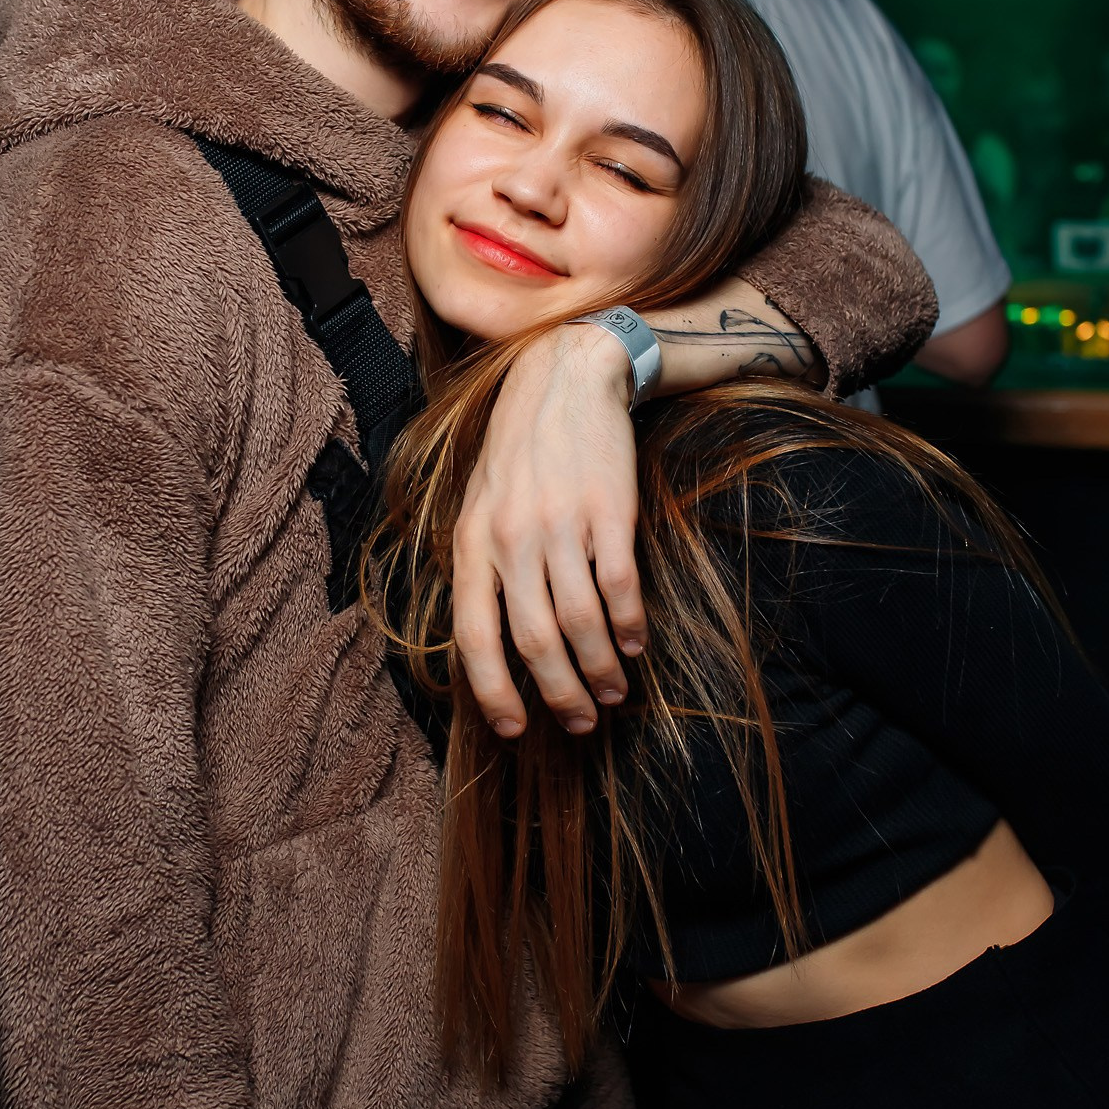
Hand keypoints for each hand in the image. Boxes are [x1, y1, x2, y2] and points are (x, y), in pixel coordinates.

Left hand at [453, 322, 644, 737]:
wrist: (565, 378)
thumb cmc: (520, 453)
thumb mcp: (478, 507)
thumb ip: (481, 569)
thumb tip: (490, 646)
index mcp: (472, 543)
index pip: (474, 637)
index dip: (494, 691)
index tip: (514, 729)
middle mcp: (512, 539)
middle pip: (535, 641)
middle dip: (560, 694)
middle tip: (581, 722)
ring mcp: (562, 525)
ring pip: (582, 621)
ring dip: (601, 667)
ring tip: (614, 691)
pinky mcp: (610, 511)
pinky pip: (621, 585)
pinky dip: (630, 624)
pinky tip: (636, 643)